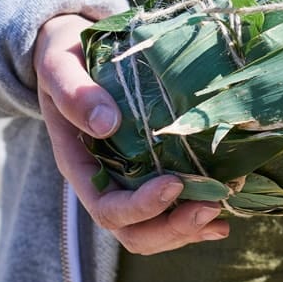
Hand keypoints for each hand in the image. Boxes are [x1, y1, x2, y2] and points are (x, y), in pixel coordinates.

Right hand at [34, 13, 228, 252]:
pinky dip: (195, 218)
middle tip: (212, 207)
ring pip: (154, 230)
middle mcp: (103, 182)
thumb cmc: (64, 58)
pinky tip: (223, 216)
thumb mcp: (59, 67)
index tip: (174, 183)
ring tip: (222, 218)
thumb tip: (107, 124)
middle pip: (134, 232)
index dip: (141, 207)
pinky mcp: (149, 170)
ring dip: (188, 229)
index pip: (107, 207)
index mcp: (78, 164)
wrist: (71, 49)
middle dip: (173, 228)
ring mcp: (127, 180)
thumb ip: (75, 93)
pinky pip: (170, 210)